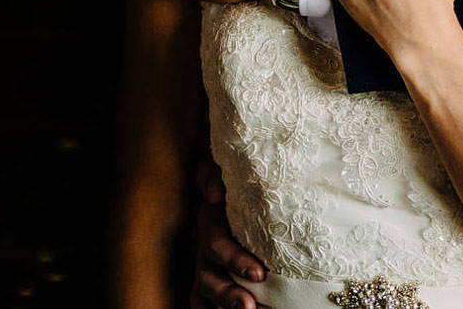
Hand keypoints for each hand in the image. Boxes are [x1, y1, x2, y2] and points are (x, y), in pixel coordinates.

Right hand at [190, 159, 263, 308]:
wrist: (225, 180)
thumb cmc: (230, 174)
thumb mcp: (219, 167)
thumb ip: (212, 174)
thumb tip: (214, 194)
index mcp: (210, 223)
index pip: (217, 247)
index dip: (235, 262)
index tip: (259, 274)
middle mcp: (203, 250)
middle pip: (208, 279)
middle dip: (229, 296)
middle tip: (250, 307)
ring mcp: (205, 268)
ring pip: (204, 296)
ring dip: (222, 308)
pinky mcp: (209, 281)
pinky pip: (203, 303)